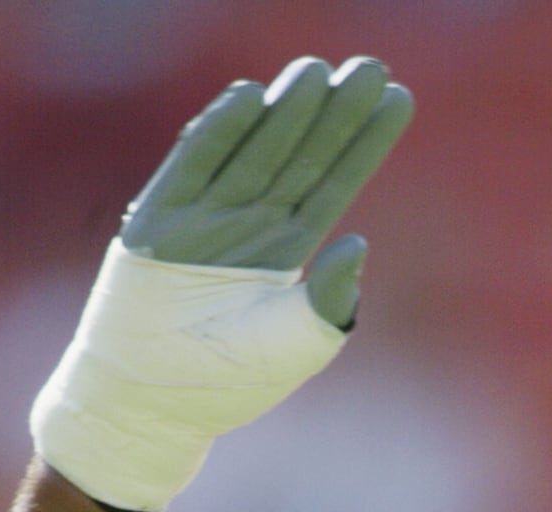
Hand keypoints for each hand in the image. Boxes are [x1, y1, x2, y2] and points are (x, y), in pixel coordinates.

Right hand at [30, 58, 413, 511]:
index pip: (332, 184)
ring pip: (254, 150)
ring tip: (319, 72)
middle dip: (334, 113)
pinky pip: (194, 165)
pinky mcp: (159, 218)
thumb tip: (360, 241)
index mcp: (284, 252)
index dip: (364, 143)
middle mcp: (248, 225)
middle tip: (372, 67)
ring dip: (285, 111)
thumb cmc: (227, 383)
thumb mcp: (295, 347)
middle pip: (300, 156)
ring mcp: (203, 216)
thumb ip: (331, 303)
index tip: (398, 99)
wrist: (153, 402)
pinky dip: (220, 132)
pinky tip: (250, 99)